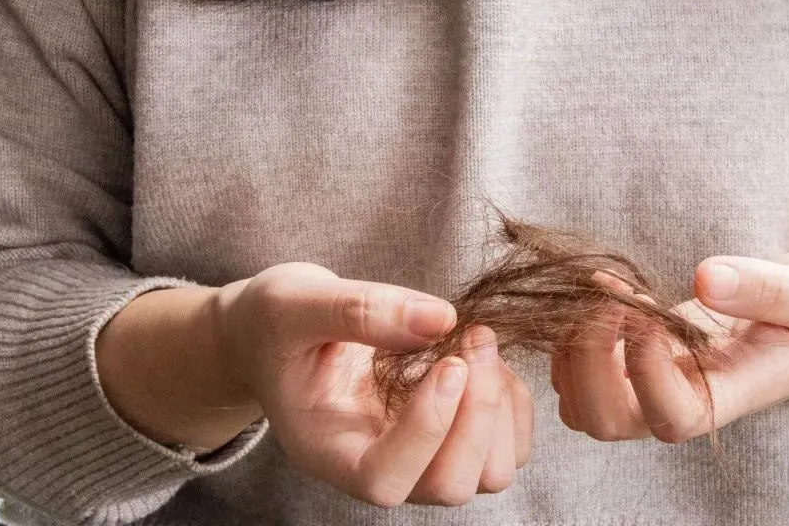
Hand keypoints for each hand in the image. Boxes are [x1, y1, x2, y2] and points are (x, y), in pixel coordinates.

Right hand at [217, 263, 532, 506]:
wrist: (276, 330)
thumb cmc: (275, 322)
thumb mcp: (297, 302)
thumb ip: (360, 310)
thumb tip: (441, 318)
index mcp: (327, 449)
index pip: (384, 479)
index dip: (428, 430)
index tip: (448, 362)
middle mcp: (376, 465)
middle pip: (449, 486)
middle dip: (477, 413)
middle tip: (474, 337)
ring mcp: (417, 456)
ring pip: (487, 474)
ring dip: (501, 409)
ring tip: (480, 343)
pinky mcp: (447, 436)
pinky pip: (504, 447)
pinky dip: (513, 403)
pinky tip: (487, 357)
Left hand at [551, 254, 788, 442]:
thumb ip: (767, 289)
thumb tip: (706, 278)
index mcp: (731, 395)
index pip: (672, 416)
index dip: (646, 372)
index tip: (649, 313)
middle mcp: (683, 399)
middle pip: (607, 421)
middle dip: (588, 363)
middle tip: (608, 301)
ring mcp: (651, 385)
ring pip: (579, 404)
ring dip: (571, 350)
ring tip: (603, 294)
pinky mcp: (631, 362)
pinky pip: (574, 370)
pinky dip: (569, 333)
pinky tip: (604, 289)